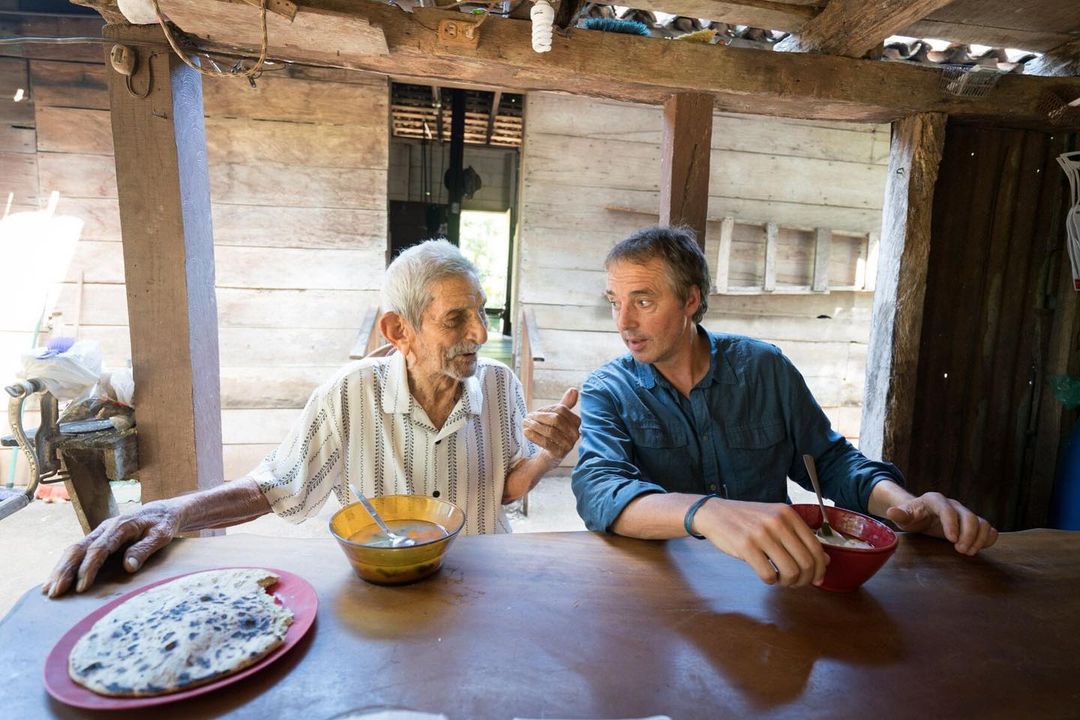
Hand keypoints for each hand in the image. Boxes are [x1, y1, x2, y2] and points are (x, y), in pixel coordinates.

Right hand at [42, 502, 180, 597]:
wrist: (163, 511)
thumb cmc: (163, 524)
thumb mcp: (161, 535)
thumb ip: (145, 549)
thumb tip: (128, 566)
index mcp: (120, 526)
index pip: (99, 549)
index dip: (88, 569)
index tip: (81, 588)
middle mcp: (105, 528)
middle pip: (79, 548)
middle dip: (65, 571)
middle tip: (55, 592)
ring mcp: (99, 533)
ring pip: (74, 549)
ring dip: (60, 569)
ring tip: (48, 590)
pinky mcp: (97, 538)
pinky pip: (77, 551)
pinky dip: (64, 565)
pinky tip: (56, 580)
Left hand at [523, 387, 579, 464]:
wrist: (549, 454)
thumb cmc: (553, 432)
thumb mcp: (558, 417)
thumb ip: (565, 404)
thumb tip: (574, 389)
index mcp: (576, 422)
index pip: (561, 410)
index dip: (546, 409)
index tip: (535, 412)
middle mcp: (575, 434)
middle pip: (556, 420)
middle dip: (539, 417)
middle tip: (527, 417)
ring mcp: (568, 445)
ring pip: (550, 431)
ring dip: (534, 426)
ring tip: (525, 423)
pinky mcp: (559, 454)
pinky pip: (546, 442)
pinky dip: (534, 436)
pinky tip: (526, 432)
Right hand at [695, 499, 828, 587]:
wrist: (714, 513)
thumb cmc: (747, 519)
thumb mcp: (776, 521)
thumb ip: (799, 538)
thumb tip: (825, 561)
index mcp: (789, 514)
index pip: (816, 547)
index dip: (820, 569)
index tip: (816, 579)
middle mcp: (778, 522)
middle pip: (806, 562)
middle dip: (805, 579)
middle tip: (796, 582)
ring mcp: (761, 533)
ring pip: (790, 571)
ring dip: (788, 582)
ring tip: (780, 580)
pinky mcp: (745, 546)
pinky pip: (768, 574)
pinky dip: (770, 581)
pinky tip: (766, 575)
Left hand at [885, 492, 997, 554]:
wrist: (920, 515)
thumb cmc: (912, 516)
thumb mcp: (904, 516)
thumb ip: (900, 515)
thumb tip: (892, 513)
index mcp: (935, 500)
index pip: (947, 510)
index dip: (952, 524)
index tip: (951, 540)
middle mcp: (953, 505)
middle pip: (969, 516)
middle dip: (968, 535)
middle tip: (961, 551)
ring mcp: (964, 513)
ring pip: (982, 522)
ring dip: (979, 538)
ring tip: (969, 552)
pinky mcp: (972, 523)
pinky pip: (987, 528)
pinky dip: (988, 538)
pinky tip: (980, 547)